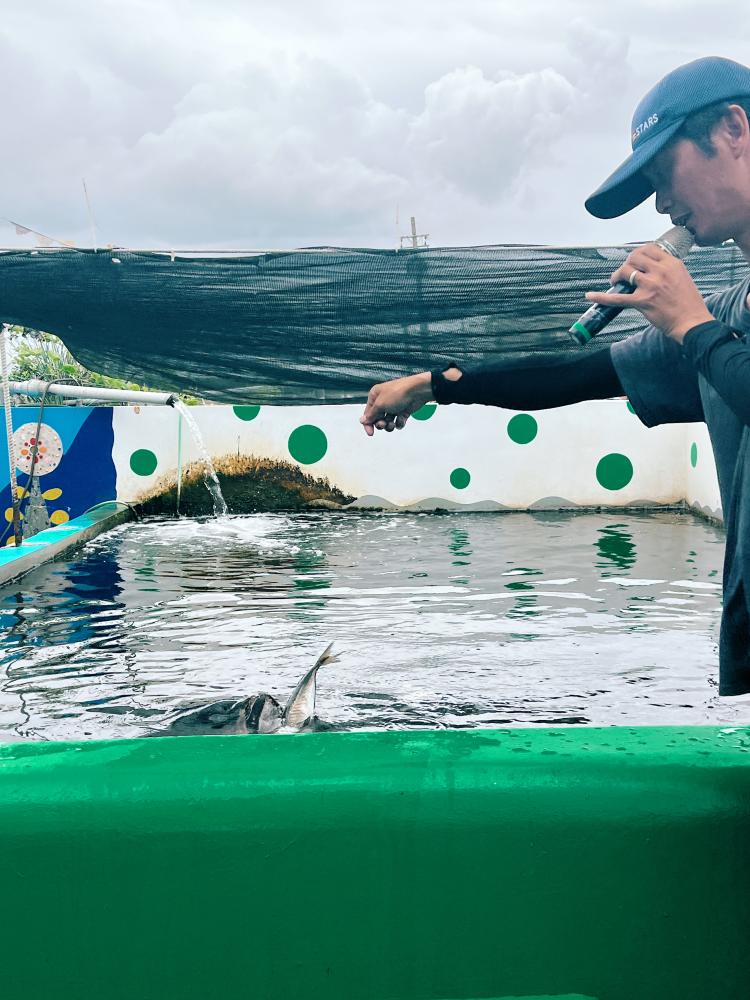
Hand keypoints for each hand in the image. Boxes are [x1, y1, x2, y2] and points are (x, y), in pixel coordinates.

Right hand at [360, 371, 432, 435]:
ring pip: (388, 421)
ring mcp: (393, 406)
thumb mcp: (380, 404)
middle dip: (380, 424)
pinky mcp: (403, 410)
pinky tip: (402, 420)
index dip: (368, 424)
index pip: (368, 413)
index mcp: (375, 395)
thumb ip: (371, 415)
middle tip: (384, 424)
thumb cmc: (398, 393)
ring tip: (393, 424)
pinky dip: (399, 423)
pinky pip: (398, 421)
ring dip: (389, 425)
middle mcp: (383, 400)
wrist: (417, 391)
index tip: (371, 433)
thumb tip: (362, 420)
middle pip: (377, 418)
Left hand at [584, 242, 713, 341]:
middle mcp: (660, 271)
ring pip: (626, 272)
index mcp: (672, 263)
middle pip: (634, 258)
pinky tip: (590, 296)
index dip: (637, 253)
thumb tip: (651, 266)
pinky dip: (601, 297)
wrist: (692, 322)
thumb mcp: (682, 276)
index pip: (648, 248)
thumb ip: (667, 269)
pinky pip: (617, 298)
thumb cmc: (689, 303)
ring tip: (615, 282)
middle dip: (626, 263)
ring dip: (617, 276)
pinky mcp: (642, 302)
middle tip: (624, 272)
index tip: (634, 260)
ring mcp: (650, 286)